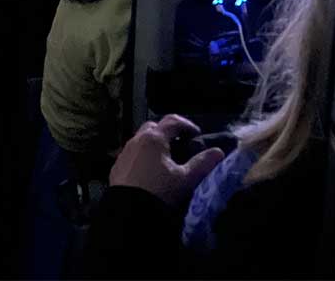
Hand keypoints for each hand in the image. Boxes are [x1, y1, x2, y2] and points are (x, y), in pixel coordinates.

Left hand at [108, 115, 225, 206]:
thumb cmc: (159, 191)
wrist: (128, 213)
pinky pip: (132, 154)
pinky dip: (142, 156)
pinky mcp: (116, 167)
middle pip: (154, 127)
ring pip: (140, 139)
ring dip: (153, 144)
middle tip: (180, 144)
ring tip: (165, 159)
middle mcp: (136, 140)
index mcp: (154, 139)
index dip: (187, 125)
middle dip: (167, 132)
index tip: (196, 135)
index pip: (173, 121)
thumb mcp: (185, 179)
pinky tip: (149, 171)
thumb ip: (202, 164)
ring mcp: (124, 153)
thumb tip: (218, 152)